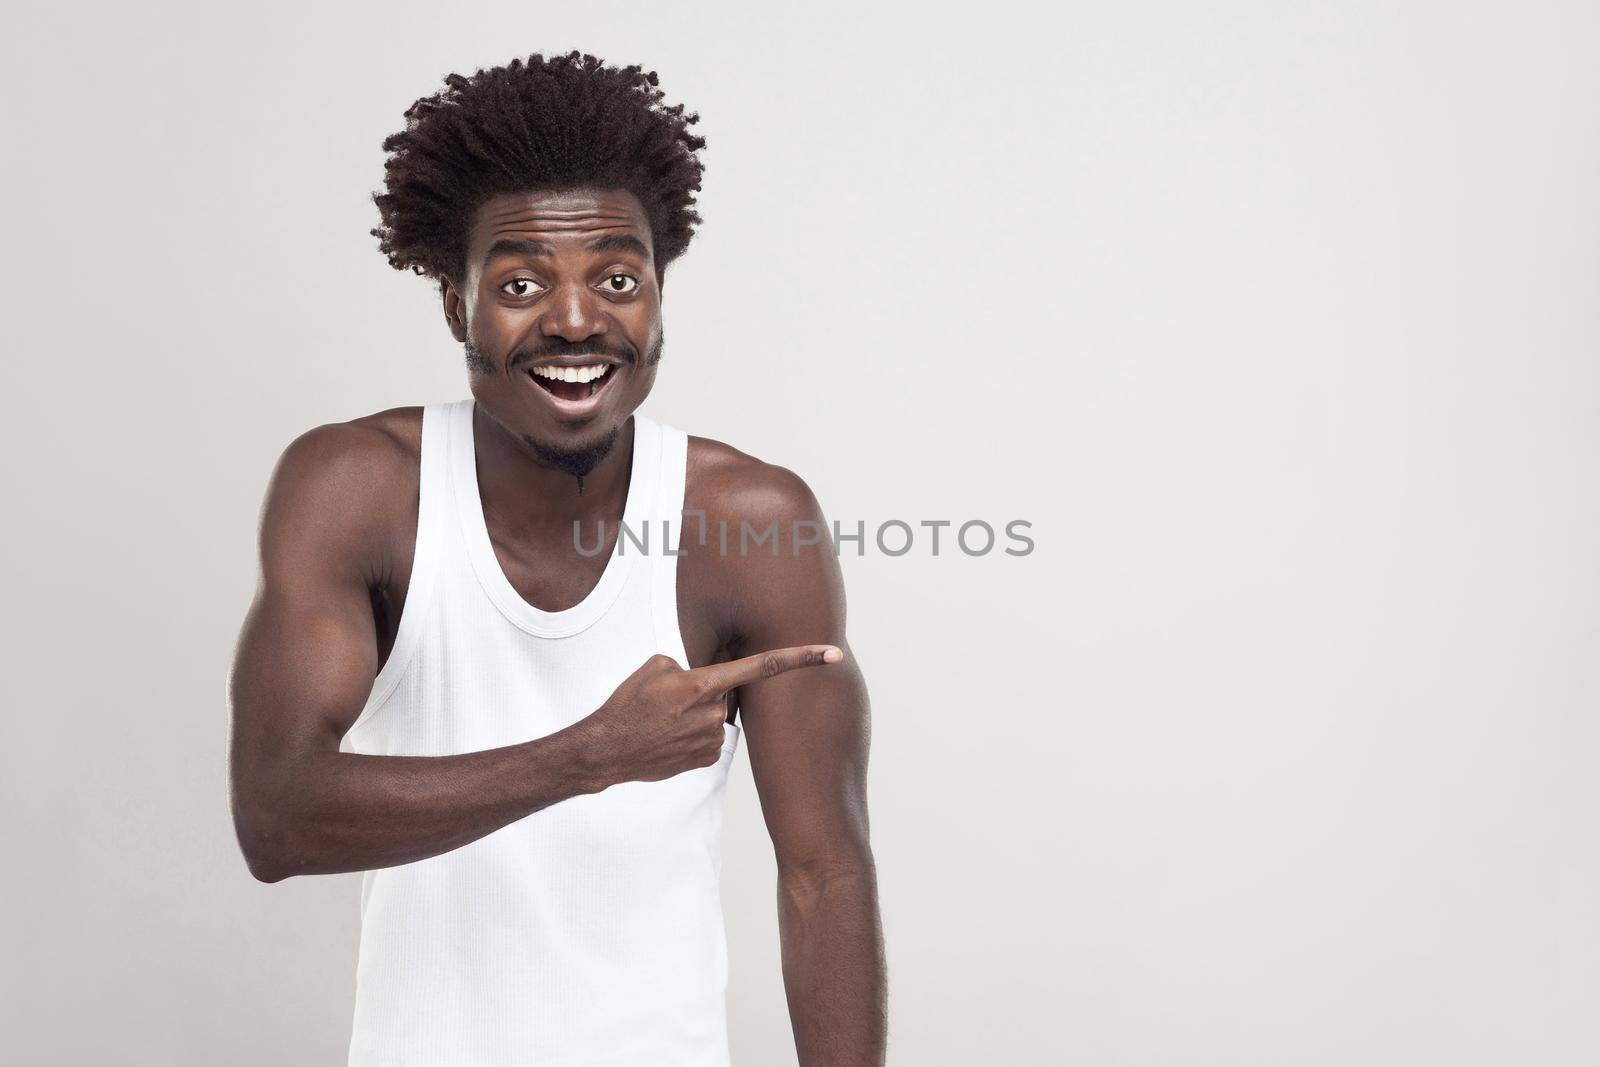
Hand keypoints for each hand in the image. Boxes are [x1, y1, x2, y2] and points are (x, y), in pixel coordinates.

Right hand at [575, 645, 842, 787]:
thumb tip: (709, 676)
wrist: (608, 749)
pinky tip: (670, 738)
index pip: (764, 666)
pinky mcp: (709, 759)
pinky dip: (695, 734)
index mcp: (704, 684)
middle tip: (673, 702)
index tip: (832, 654)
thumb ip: (693, 664)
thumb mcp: (656, 667)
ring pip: (719, 715)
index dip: (802, 658)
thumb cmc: (628, 704)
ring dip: (698, 714)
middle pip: (729, 692)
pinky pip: (712, 737)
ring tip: (666, 721)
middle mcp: (715, 712)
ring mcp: (713, 739)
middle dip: (708, 691)